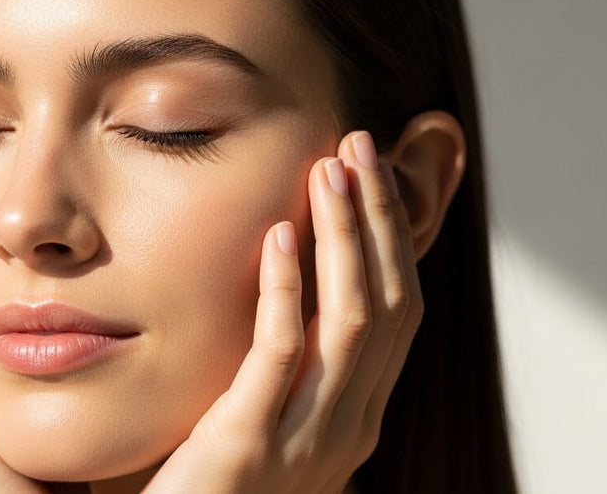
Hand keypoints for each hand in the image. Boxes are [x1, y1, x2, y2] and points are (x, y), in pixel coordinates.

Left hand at [144, 130, 423, 493]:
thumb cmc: (209, 483)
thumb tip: (292, 284)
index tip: (368, 171)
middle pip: (389, 303)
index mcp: (356, 415)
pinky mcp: (250, 443)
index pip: (397, 311)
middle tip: (358, 145)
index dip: (391, 236)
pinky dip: (286, 287)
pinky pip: (282, 352)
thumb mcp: (267, 416)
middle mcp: (348, 427)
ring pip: (352, 318)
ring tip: (329, 169)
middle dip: (379, 218)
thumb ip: (290, 364)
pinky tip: (275, 233)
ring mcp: (307, 439)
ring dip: (346, 236)